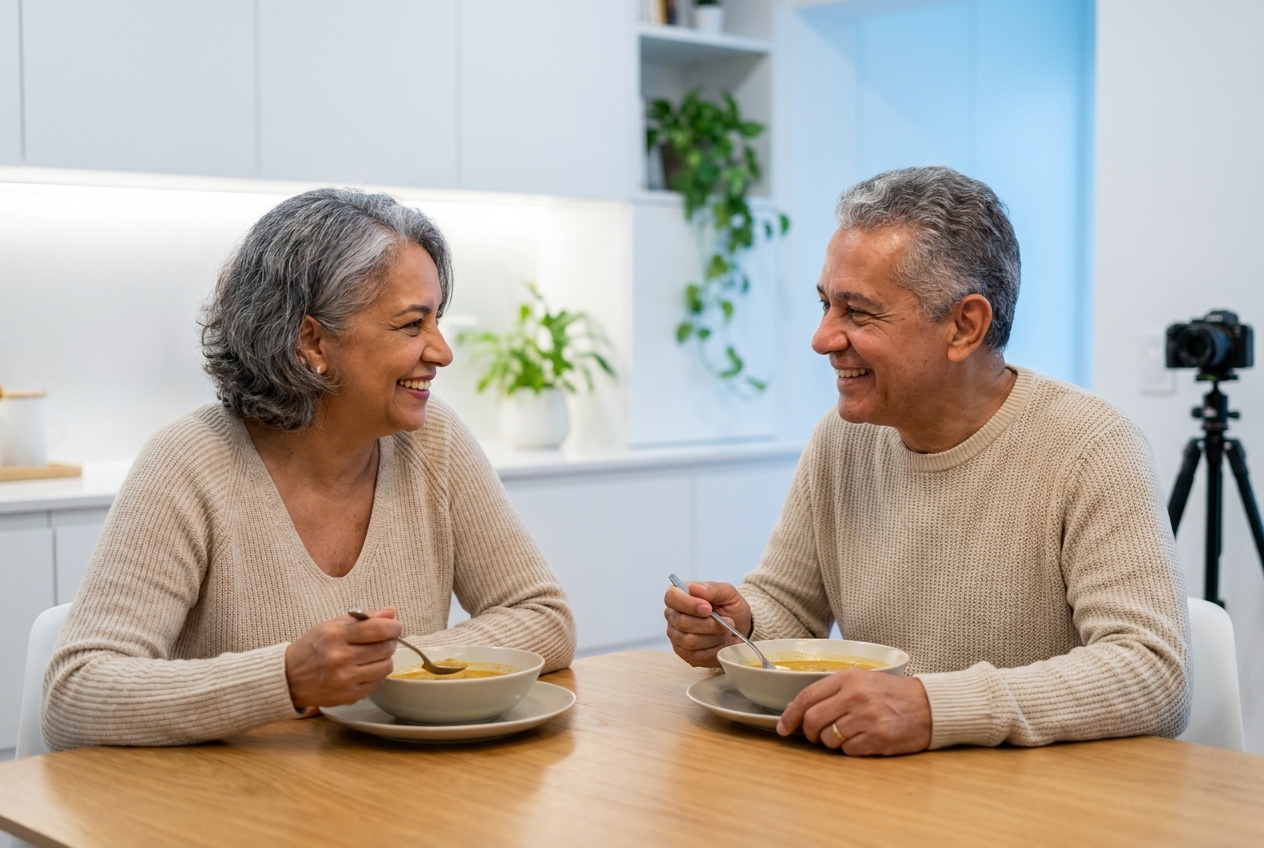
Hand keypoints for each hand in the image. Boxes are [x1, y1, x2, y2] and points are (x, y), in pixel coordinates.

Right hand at [285, 608, 401, 709]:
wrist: (289, 678)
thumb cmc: (313, 647)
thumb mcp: (332, 625)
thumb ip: (363, 618)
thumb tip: (391, 613)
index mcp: (336, 635)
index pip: (378, 629)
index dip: (393, 627)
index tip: (395, 627)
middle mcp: (340, 657)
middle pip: (385, 648)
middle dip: (389, 642)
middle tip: (382, 641)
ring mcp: (345, 679)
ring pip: (386, 667)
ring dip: (385, 659)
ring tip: (373, 656)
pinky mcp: (348, 696)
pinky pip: (377, 683)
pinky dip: (377, 676)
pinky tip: (365, 670)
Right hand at [663, 581, 752, 667]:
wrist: (740, 627)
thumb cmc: (730, 607)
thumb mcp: (727, 592)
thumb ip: (711, 589)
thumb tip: (694, 588)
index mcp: (680, 596)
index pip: (672, 597)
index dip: (689, 604)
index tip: (708, 609)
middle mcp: (673, 616)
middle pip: (682, 622)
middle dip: (709, 624)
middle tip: (728, 622)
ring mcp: (677, 636)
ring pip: (689, 641)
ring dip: (714, 637)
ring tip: (727, 632)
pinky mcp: (684, 654)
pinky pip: (696, 656)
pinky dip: (714, 651)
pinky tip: (723, 643)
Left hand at [776, 668, 931, 755]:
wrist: (929, 705)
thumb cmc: (892, 694)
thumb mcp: (862, 680)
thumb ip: (833, 691)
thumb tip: (801, 711)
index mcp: (848, 678)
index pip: (807, 697)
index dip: (790, 715)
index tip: (783, 728)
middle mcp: (855, 696)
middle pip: (812, 721)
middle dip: (809, 733)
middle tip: (816, 736)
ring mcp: (867, 717)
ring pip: (828, 739)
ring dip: (832, 742)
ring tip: (848, 734)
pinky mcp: (878, 737)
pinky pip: (847, 750)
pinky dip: (850, 749)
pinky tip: (863, 740)